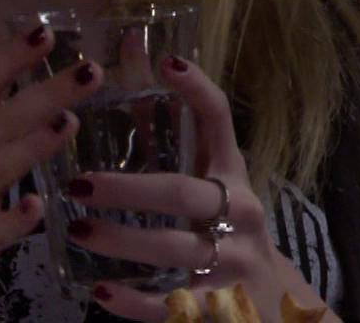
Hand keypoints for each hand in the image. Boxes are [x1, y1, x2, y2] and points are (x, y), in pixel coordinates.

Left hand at [64, 56, 332, 321]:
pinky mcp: (223, 308)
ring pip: (176, 249)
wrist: (281, 304)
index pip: (218, 121)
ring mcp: (234, 261)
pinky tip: (101, 292)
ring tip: (79, 230)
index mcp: (233, 174)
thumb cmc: (229, 229)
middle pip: (182, 193)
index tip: (166, 61)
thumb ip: (170, 139)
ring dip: (123, 241)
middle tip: (79, 184)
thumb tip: (131, 65)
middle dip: (128, 189)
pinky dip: (135, 303)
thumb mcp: (212, 184)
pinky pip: (174, 306)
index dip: (197, 88)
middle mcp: (239, 213)